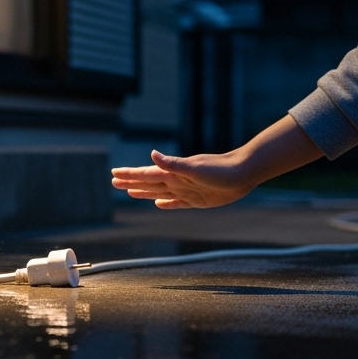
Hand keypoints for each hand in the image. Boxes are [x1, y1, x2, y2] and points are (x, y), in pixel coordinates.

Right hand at [111, 150, 254, 208]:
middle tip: (114, 181)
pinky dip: (166, 203)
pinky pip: (176, 202)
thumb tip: (152, 154)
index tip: (114, 173)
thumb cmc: (221, 169)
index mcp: (173, 173)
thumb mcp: (195, 168)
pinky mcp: (197, 200)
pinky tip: (159, 204)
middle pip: (148, 183)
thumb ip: (173, 164)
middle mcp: (176, 180)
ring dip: (144, 192)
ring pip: (158, 192)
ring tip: (130, 192)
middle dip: (131, 182)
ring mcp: (186, 190)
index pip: (146, 174)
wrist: (243, 173)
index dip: (130, 174)